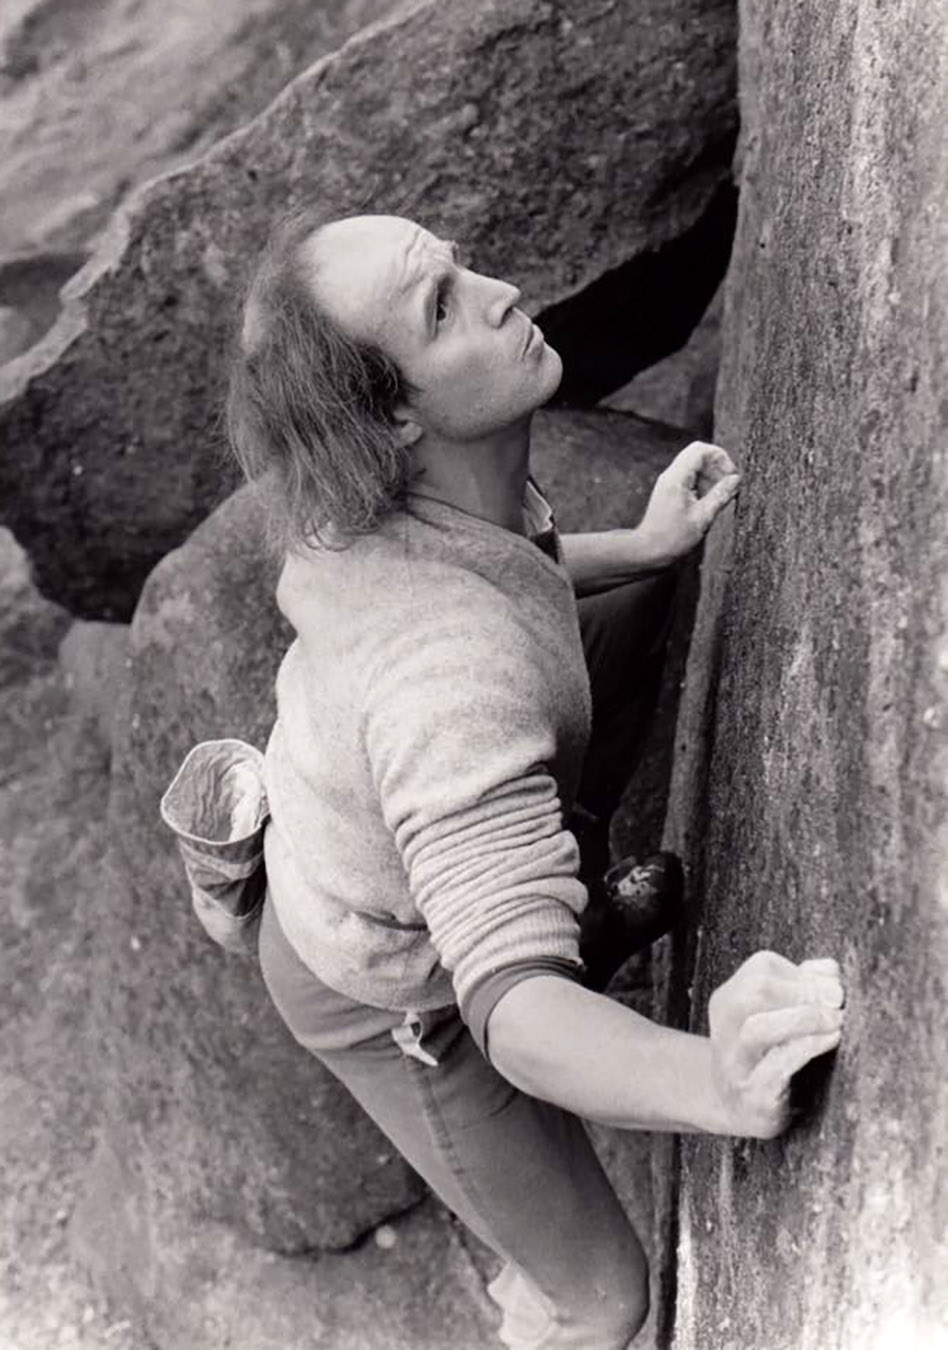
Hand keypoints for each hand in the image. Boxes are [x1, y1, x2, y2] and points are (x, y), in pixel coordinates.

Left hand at [638, 441, 739, 565]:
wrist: (648, 549)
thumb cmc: (672, 538)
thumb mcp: (702, 517)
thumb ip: (721, 495)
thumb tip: (736, 480)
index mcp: (677, 478)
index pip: (700, 449)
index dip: (720, 457)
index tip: (731, 474)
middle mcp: (671, 475)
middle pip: (698, 455)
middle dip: (717, 466)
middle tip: (728, 484)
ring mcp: (669, 482)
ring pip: (694, 466)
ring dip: (711, 476)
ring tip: (721, 495)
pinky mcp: (670, 491)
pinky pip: (689, 478)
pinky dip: (702, 484)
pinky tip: (709, 501)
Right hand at [708, 950, 844, 1138]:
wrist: (735, 1107)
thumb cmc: (766, 1055)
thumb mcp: (774, 1016)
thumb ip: (801, 987)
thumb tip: (830, 968)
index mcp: (728, 1000)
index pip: (761, 968)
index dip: (801, 973)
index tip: (833, 985)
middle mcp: (725, 1028)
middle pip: (755, 991)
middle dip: (803, 992)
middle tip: (837, 1001)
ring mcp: (736, 1064)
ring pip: (758, 1028)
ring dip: (804, 1019)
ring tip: (835, 1021)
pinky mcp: (753, 1095)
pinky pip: (777, 1067)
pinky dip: (807, 1047)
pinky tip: (830, 1040)